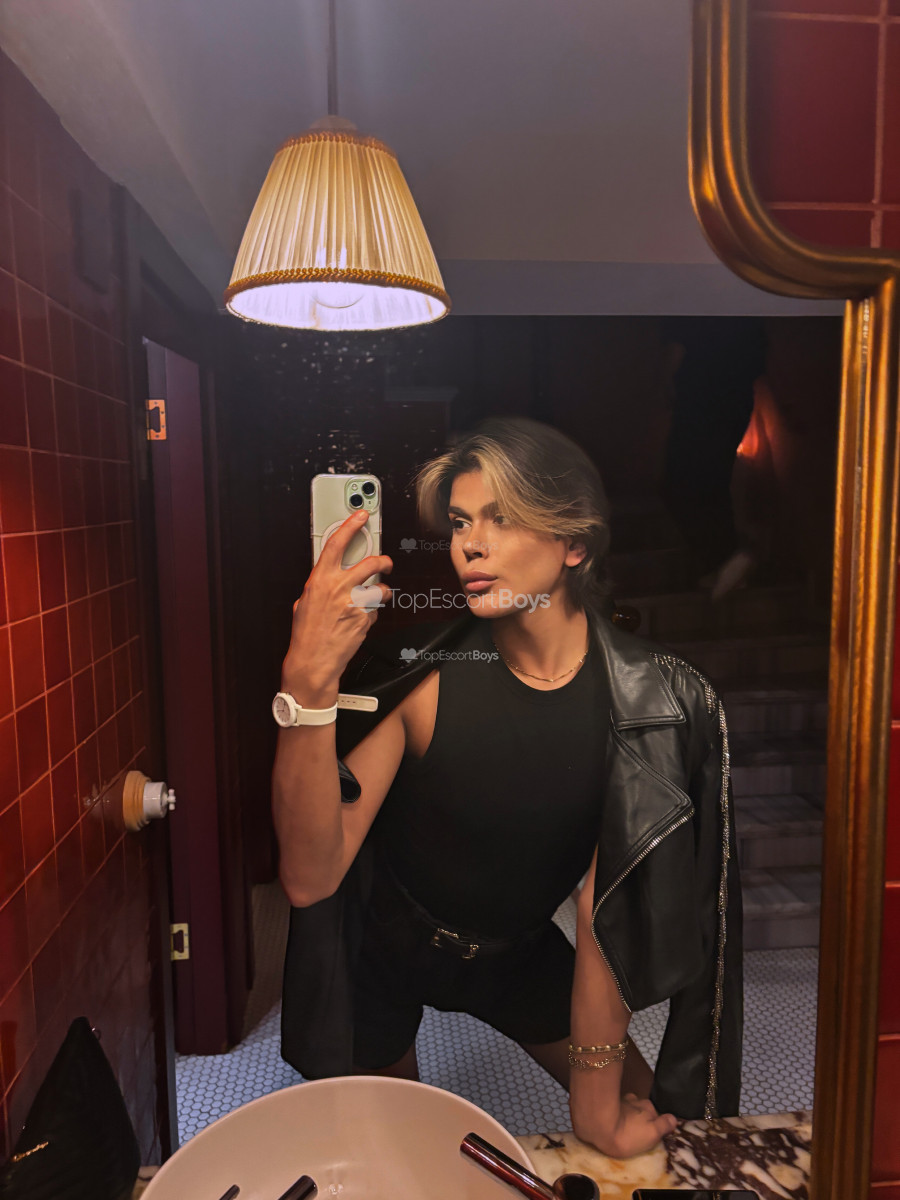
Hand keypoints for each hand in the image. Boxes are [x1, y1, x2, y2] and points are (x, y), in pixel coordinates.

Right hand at [282, 510, 392, 702]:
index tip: (362, 515)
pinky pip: (377, 610)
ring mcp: (354, 604)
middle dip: (383, 560)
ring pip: (380, 587)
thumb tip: (329, 575)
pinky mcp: (365, 619)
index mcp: (319, 580)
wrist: (313, 663)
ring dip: (382, 591)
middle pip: (371, 562)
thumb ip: (319, 585)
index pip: (337, 543)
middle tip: (385, 562)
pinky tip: (362, 620)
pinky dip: (373, 613)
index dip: (351, 525)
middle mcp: (338, 588)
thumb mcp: (304, 602)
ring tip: (376, 596)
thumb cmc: (306, 635)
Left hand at [581, 1093, 677, 1159]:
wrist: (597, 1125)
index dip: (654, 1122)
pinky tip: (609, 1118)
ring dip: (626, 1111)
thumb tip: (674, 1118)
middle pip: (641, 1107)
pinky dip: (612, 1110)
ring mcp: (618, 1099)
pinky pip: (612, 1105)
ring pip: (627, 1104)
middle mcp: (635, 1099)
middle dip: (639, 1115)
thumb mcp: (652, 1134)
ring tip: (621, 1123)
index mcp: (647, 1106)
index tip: (651, 1131)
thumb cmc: (628, 1134)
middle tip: (635, 1129)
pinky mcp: (604, 1101)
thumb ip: (664, 1125)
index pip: (655, 1113)